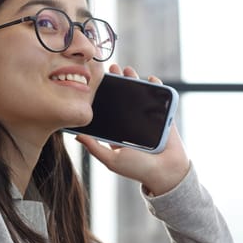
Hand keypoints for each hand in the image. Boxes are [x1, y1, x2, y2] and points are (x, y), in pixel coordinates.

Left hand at [76, 64, 190, 195]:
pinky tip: (150, 79)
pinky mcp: (163, 117)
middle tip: (111, 69)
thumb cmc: (138, 169)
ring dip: (135, 80)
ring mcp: (148, 119)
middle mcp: (132, 123)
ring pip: (140, 95)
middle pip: (124, 98)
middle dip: (119, 82)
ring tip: (128, 69)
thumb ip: (94, 147)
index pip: (109, 109)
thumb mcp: (112, 159)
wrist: (166, 173)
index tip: (97, 82)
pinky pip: (159, 99)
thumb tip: (77, 136)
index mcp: (118, 133)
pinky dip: (156, 87)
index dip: (104, 95)